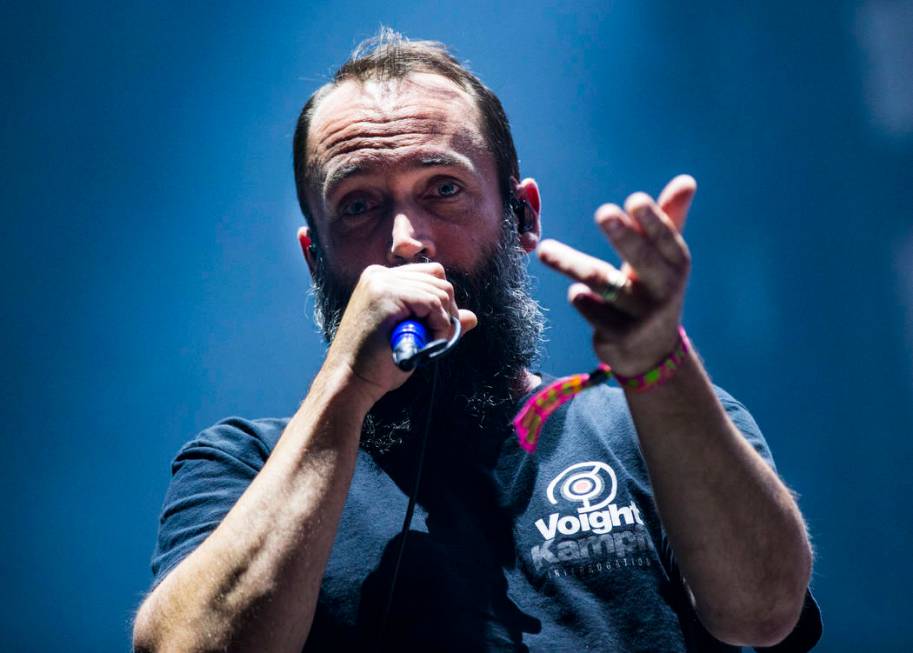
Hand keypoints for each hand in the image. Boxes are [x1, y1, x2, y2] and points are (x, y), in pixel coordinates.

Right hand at [324, 262, 477, 402]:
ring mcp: (380, 282)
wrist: (350, 382)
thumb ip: (438, 321)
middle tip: (437, 339)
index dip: (442, 303)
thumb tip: (472, 317)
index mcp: (381, 278)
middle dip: (447, 311)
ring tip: (429, 343)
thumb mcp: (412, 337)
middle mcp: (379, 274)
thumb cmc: (377, 365)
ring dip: (443, 322)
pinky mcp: (385, 294)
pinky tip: (428, 341)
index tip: (436, 329)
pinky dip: (439, 324)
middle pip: (439, 278)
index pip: (430, 274)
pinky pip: (432, 302)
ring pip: (440, 290)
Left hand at [537, 175, 696, 376]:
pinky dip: (579, 298)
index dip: (653, 221)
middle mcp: (664, 290)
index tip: (635, 200)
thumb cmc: (652, 289)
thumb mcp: (664, 259)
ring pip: (602, 283)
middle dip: (623, 236)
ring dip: (571, 264)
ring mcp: (643, 316)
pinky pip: (591, 309)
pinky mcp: (620, 336)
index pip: (667, 239)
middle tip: (603, 212)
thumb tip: (687, 180)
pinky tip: (577, 293)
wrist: (651, 353)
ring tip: (545, 250)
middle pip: (640, 259)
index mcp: (676, 264)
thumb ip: (669, 219)